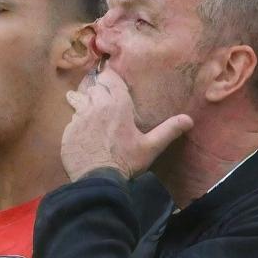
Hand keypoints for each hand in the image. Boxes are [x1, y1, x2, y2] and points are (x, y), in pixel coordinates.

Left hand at [61, 69, 192, 180]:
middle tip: (100, 94)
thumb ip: (168, 130)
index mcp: (117, 105)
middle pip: (94, 88)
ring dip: (82, 102)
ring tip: (84, 105)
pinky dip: (76, 122)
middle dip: (97, 89)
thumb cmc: (126, 161)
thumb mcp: (150, 147)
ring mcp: (79, 118)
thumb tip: (189, 119)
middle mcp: (96, 107)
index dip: (109, 77)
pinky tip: (80, 130)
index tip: (109, 78)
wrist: (97, 179)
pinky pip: (71, 120)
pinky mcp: (68, 132)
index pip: (111, 79)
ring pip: (79, 101)